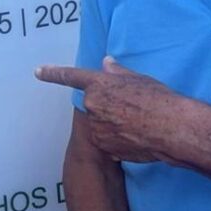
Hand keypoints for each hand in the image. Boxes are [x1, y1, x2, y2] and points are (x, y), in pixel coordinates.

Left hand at [36, 57, 187, 162]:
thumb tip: (106, 63)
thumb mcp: (138, 79)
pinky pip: (108, 141)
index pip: (71, 76)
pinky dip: (119, 139)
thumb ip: (117, 73)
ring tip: (138, 123)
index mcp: (99, 84)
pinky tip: (137, 136)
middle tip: (132, 108)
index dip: (53, 73)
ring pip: (101, 124)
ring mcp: (97, 128)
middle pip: (94, 104)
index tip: (39, 71)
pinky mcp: (105, 147)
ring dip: (114, 124)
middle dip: (108, 105)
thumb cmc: (158, 99)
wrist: (170, 128)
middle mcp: (93, 105)